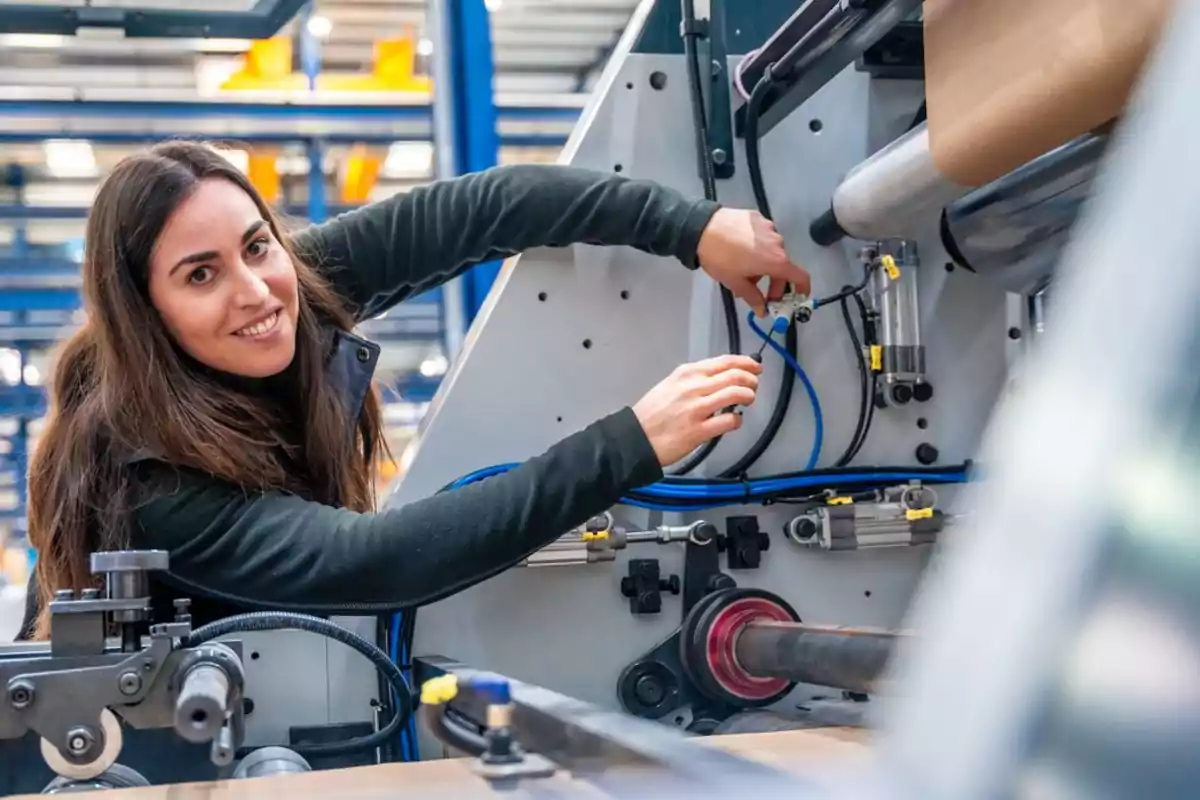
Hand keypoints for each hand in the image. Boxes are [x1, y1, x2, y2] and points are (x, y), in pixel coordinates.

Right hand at [632, 354, 762, 466]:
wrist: (635, 437)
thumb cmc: (652, 413)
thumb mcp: (670, 385)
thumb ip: (694, 380)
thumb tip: (720, 378)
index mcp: (686, 373)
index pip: (724, 362)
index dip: (745, 363)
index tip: (755, 367)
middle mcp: (693, 387)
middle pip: (734, 376)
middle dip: (750, 380)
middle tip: (754, 386)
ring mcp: (697, 409)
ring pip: (736, 394)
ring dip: (748, 396)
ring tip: (748, 400)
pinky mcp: (699, 430)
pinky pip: (729, 421)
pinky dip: (737, 420)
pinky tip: (734, 421)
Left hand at [695, 208, 811, 316]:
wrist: (701, 228)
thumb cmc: (720, 258)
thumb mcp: (736, 283)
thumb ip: (753, 298)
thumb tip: (762, 311)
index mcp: (776, 261)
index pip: (800, 277)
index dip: (803, 290)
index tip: (797, 299)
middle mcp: (778, 242)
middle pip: (783, 266)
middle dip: (774, 283)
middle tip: (759, 294)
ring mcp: (768, 227)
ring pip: (771, 251)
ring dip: (763, 264)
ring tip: (742, 271)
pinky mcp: (757, 217)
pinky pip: (762, 237)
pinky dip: (756, 247)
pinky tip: (739, 250)